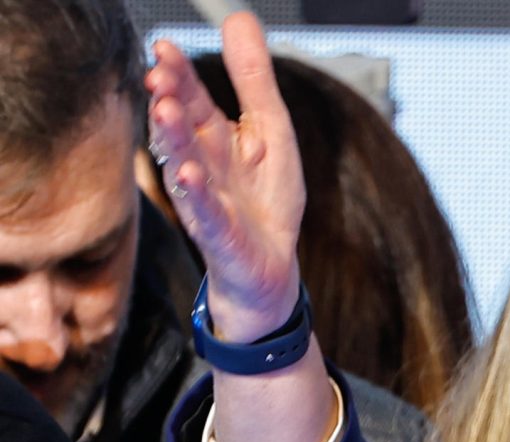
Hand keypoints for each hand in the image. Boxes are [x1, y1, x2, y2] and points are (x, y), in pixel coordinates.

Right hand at [145, 12, 303, 341]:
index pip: (192, 98)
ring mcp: (207, 199)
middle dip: (170, 100)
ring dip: (173, 138)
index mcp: (214, 136)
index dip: (179, 74)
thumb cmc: (266, 199)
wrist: (269, 269)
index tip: (164, 47)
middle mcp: (202, 163)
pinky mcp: (220, 233)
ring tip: (166, 110)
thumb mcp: (271, 131)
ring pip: (185, 163)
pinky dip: (197, 191)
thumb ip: (253, 80)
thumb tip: (240, 18)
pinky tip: (188, 172)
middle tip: (158, 74)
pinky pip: (206, 210)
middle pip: (183, 127)